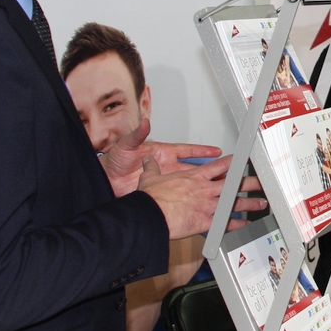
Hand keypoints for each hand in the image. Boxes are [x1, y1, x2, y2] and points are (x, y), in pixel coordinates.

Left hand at [100, 117, 221, 196]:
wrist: (104, 181)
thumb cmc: (114, 161)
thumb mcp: (126, 145)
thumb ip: (137, 135)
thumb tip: (145, 123)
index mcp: (162, 153)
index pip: (187, 151)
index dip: (202, 151)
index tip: (217, 151)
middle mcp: (166, 167)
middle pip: (193, 169)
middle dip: (210, 171)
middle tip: (226, 172)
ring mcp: (164, 182)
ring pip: (189, 185)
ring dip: (202, 187)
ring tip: (218, 190)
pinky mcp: (159, 194)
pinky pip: (177, 198)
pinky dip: (188, 201)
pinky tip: (197, 206)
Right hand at [138, 155, 267, 239]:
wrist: (150, 215)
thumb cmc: (150, 199)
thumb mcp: (149, 178)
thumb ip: (152, 168)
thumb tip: (148, 160)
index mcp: (194, 177)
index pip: (218, 166)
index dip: (232, 162)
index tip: (241, 161)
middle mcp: (204, 189)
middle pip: (233, 183)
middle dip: (249, 182)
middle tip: (260, 182)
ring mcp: (207, 205)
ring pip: (233, 202)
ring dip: (249, 203)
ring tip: (260, 203)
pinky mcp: (205, 221)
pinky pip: (224, 223)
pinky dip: (236, 224)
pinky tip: (245, 224)